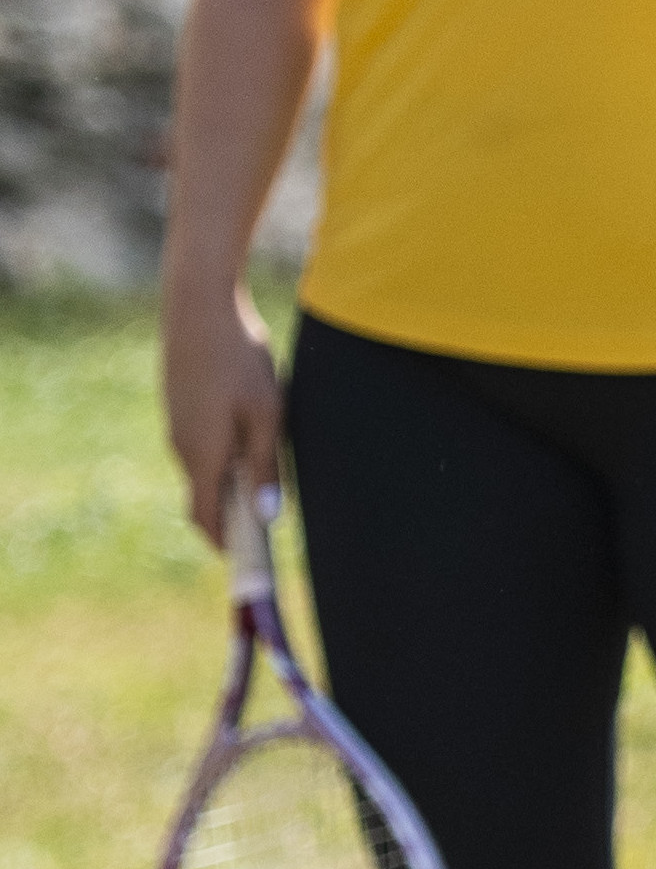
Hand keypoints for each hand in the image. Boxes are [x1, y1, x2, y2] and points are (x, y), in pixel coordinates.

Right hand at [162, 278, 286, 550]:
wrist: (198, 307)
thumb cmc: (239, 360)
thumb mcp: (267, 413)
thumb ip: (265, 465)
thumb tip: (267, 515)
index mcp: (202, 456)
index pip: (208, 518)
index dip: (227, 544)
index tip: (249, 561)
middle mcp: (181, 447)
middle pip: (205, 497)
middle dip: (231, 516)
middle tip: (264, 525)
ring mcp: (176, 425)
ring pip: (204, 468)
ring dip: (229, 481)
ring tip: (265, 478)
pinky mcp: (179, 405)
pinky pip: (200, 444)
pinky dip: (222, 454)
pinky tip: (249, 434)